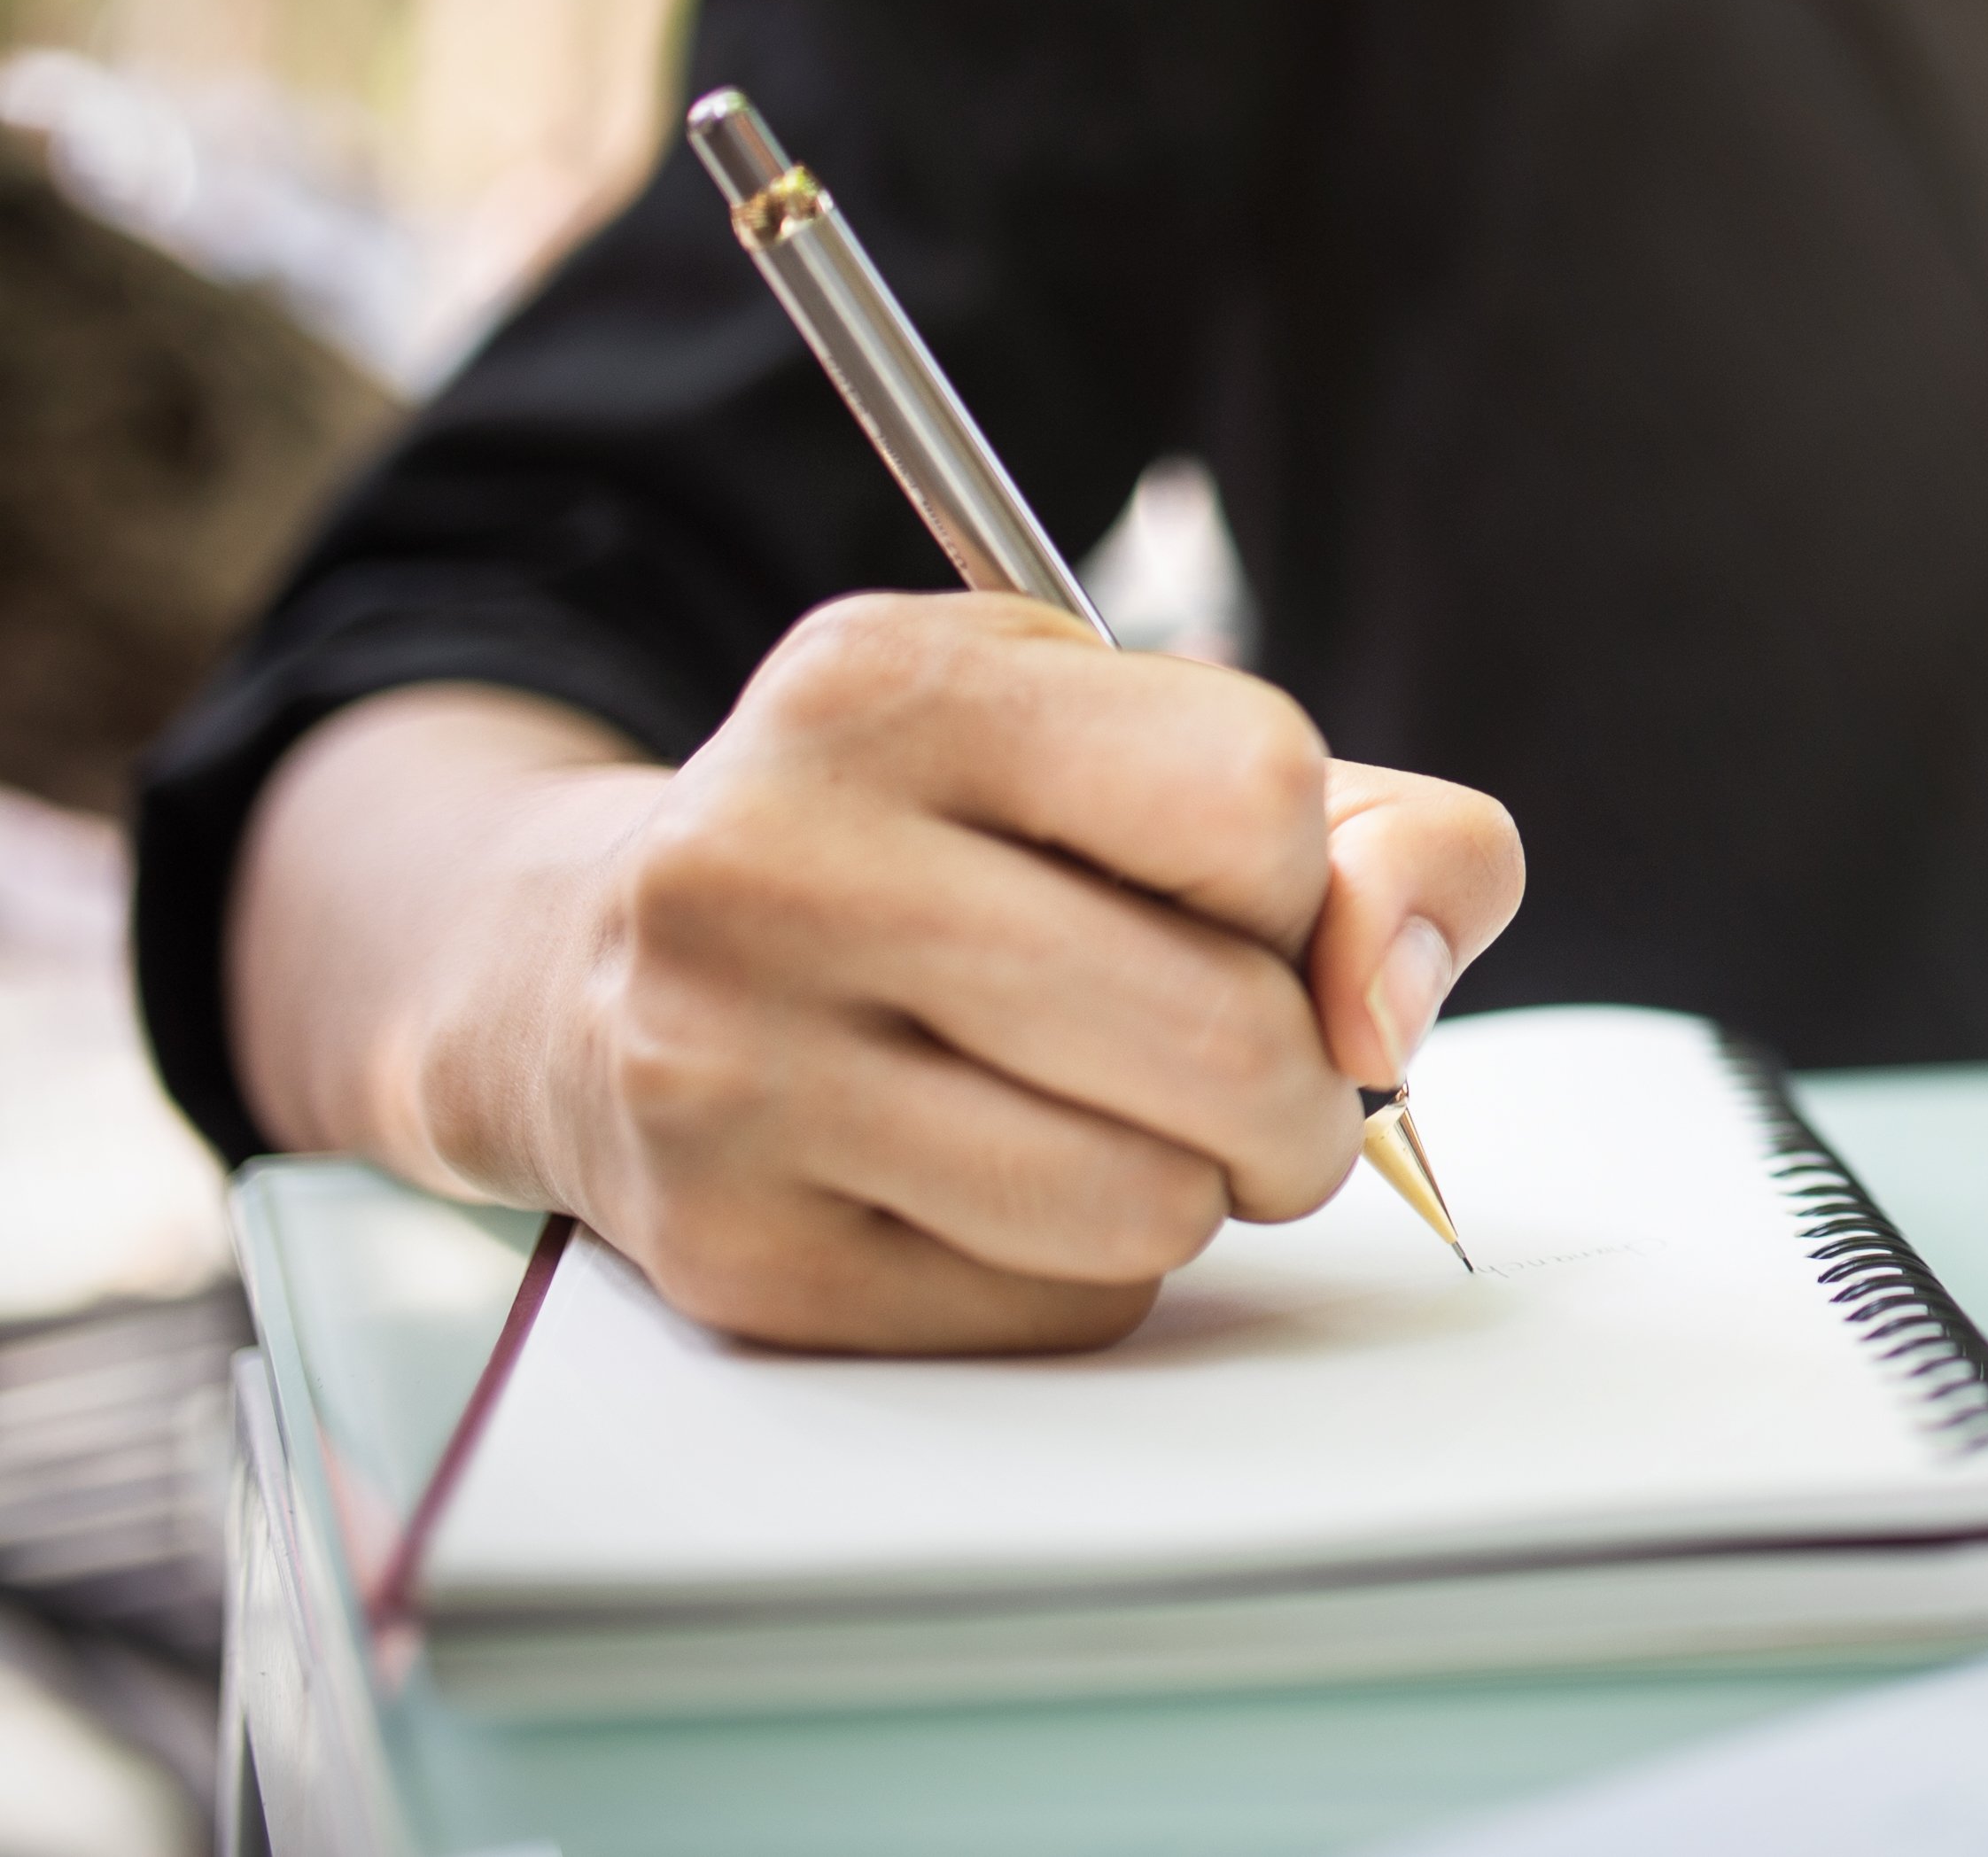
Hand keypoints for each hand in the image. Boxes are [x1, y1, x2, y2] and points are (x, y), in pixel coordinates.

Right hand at [232, 594, 1522, 1352]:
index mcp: (895, 688)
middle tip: (1263, 1082)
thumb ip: (1378, 839)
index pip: (1252, 800)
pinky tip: (1002, 1183)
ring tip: (1129, 1123)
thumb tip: (1393, 1009)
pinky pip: (1052, 1311)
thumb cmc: (941, 849)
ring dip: (1200, 1189)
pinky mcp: (731, 1255)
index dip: (1302, 881)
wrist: (583, 969)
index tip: (1244, 900)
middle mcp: (776, 861)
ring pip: (1150, 1204)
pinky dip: (1086, 1270)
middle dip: (1304, 1089)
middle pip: (1224, 1031)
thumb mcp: (1137, 751)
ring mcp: (728, 1067)